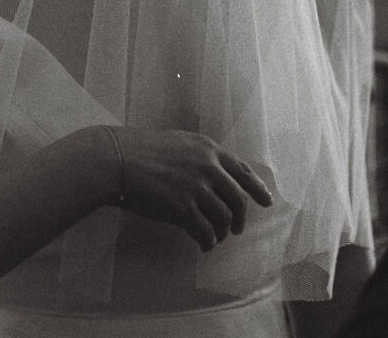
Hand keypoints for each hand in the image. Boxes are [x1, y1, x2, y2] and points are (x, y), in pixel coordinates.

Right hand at [112, 128, 272, 251]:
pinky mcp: (183, 208)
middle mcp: (208, 167)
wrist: (119, 159)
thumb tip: (217, 178)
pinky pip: (206, 232)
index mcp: (209, 149)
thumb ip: (202, 157)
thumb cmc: (144, 150)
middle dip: (240, 218)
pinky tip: (204, 244)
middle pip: (238, 199)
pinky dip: (208, 241)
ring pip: (224, 218)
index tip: (267, 201)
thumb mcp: (181, 143)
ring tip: (215, 237)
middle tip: (237, 228)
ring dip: (222, 232)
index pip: (244, 171)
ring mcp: (196, 188)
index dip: (258, 188)